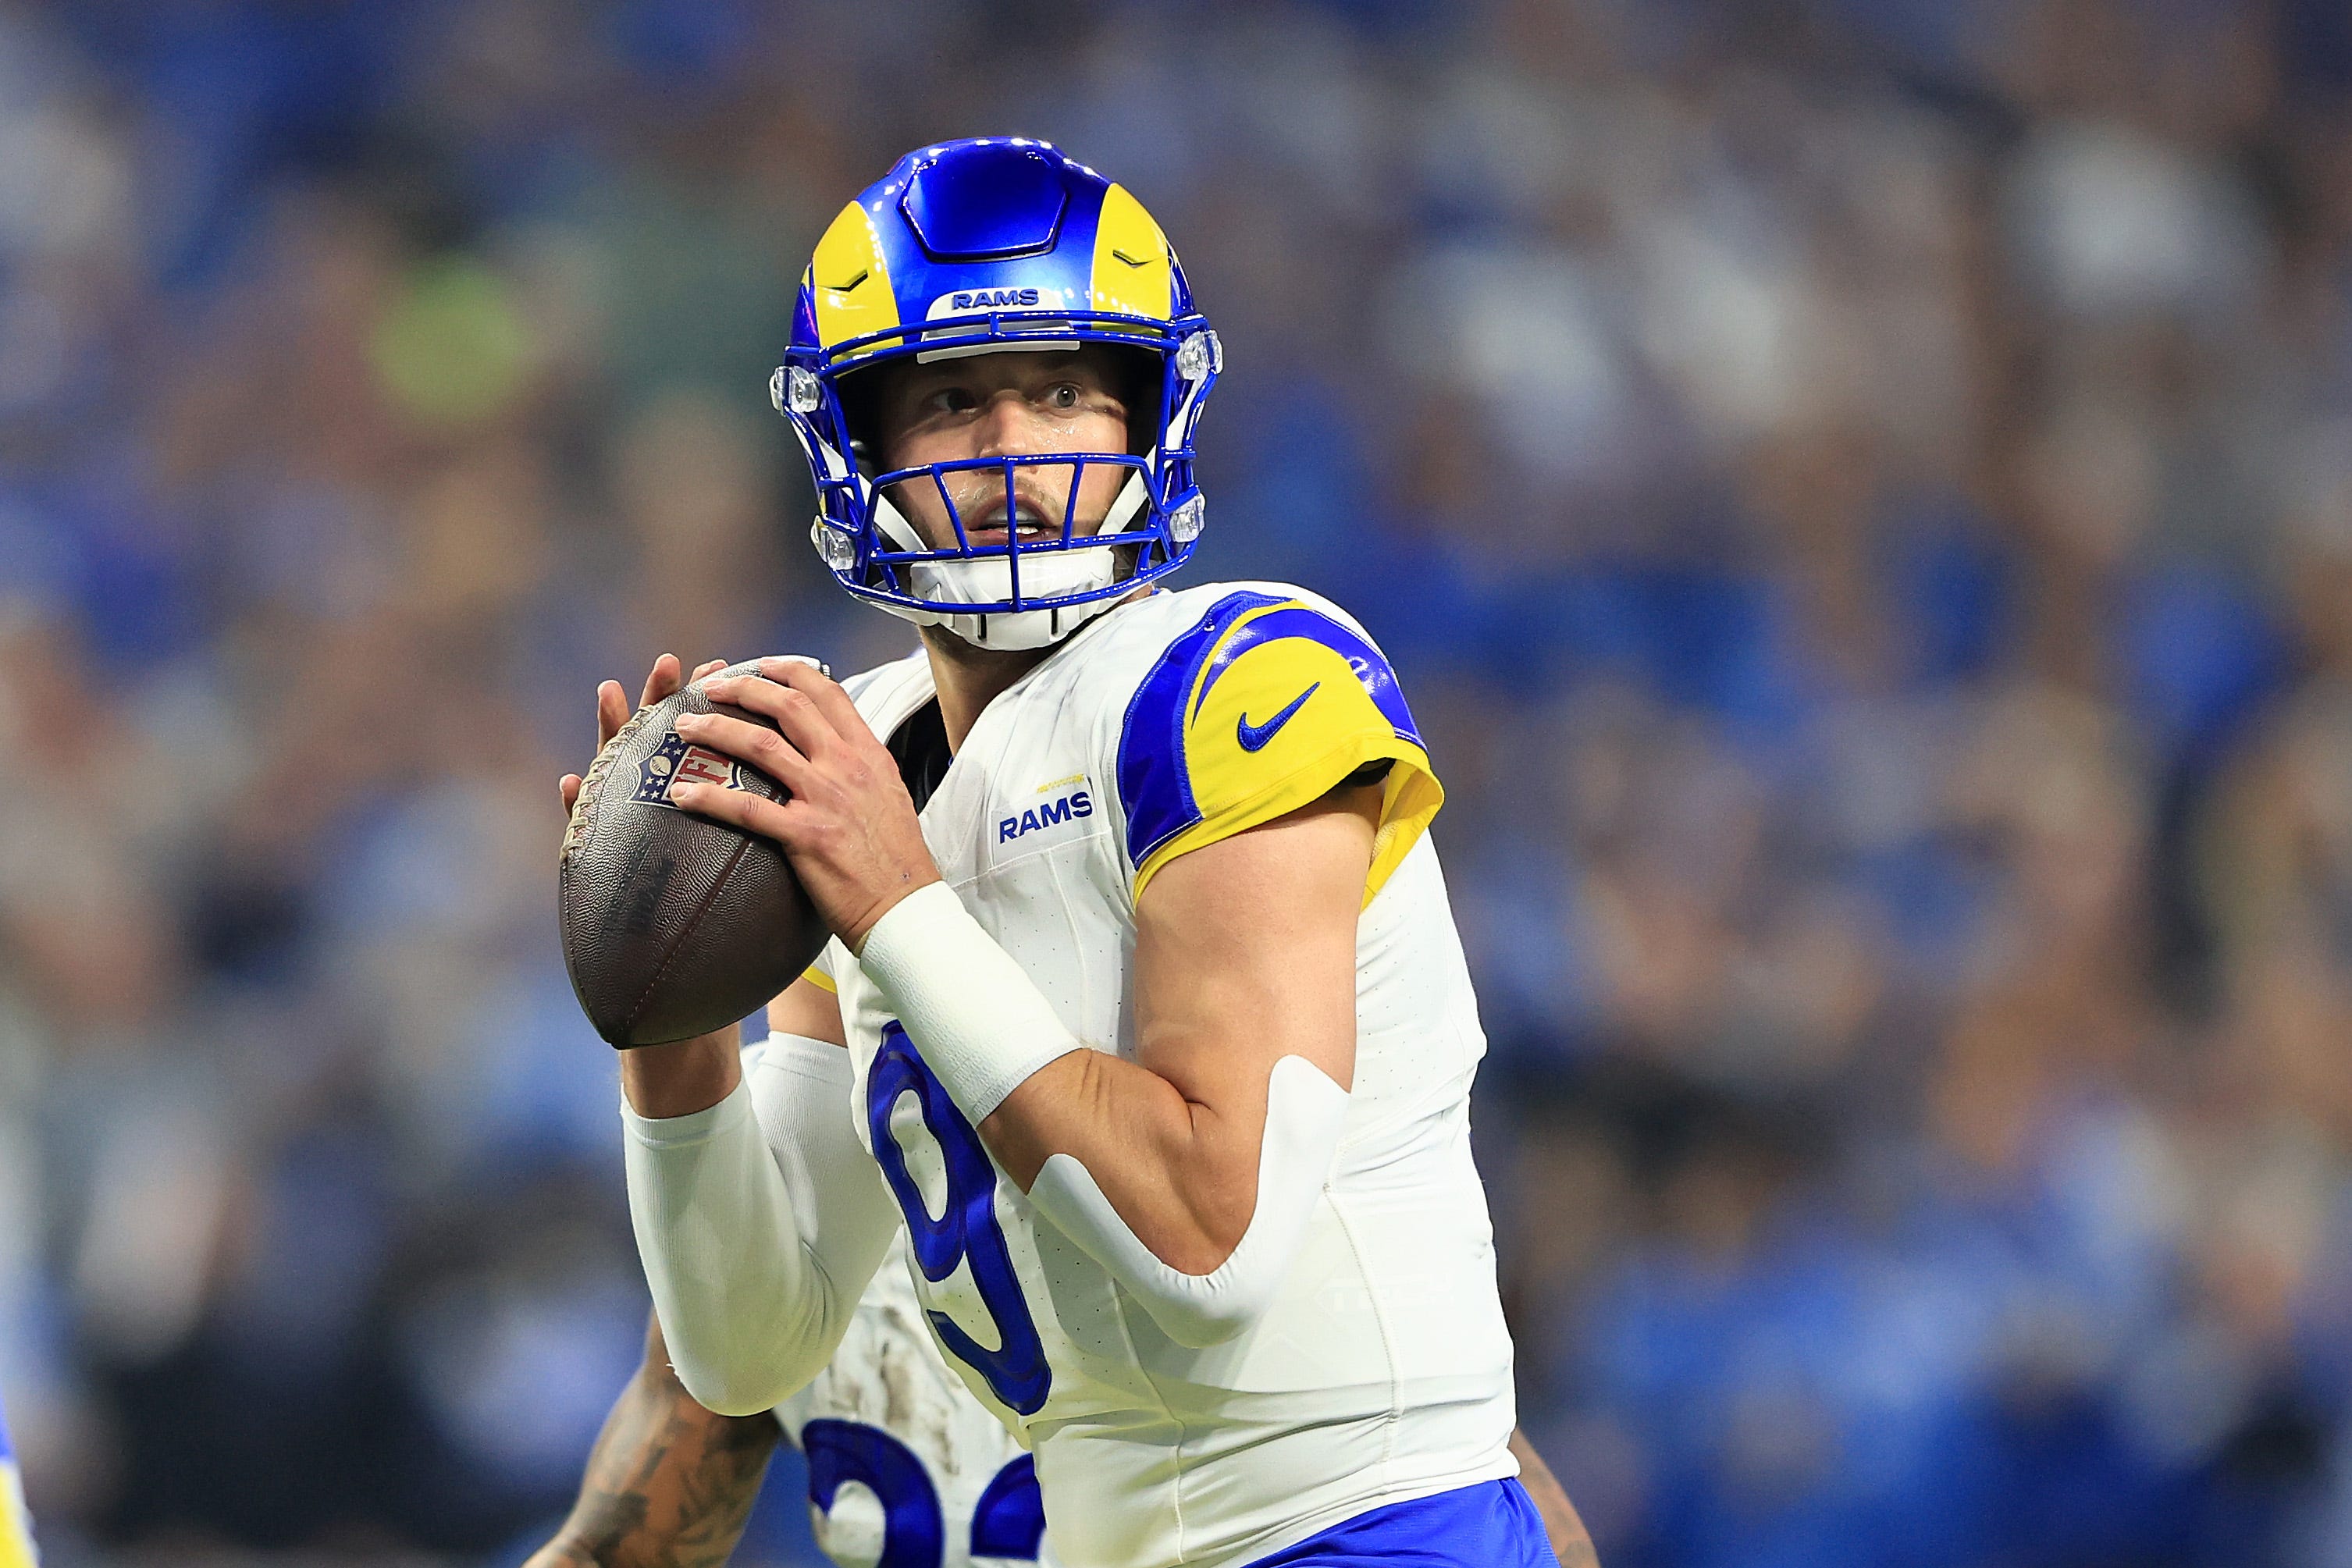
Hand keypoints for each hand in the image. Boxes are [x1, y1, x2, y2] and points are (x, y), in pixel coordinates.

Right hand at [561, 653, 742, 1119]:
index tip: (729, 666)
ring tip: (611, 692)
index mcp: (709, 801)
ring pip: (619, 772)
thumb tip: (814, 791)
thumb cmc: (728, 919)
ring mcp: (633, 831)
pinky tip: (570, 782)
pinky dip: (577, 805)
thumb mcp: (760, 862)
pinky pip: (587, 831)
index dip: (721, 702)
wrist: (697, 987)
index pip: (715, 741)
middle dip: (666, 697)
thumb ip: (771, 824)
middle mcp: (664, 808)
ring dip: (615, 730)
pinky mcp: (606, 862)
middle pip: (663, 740)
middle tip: (671, 663)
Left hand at [663, 657, 939, 950]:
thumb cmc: (897, 860)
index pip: (828, 693)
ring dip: (716, 729)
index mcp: (868, 754)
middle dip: (742, 688)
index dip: (790, 671)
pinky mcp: (805, 835)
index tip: (762, 665)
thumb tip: (836, 754)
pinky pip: (746, 808)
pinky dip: (709, 798)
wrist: (906, 906)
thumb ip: (861, 769)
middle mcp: (847, 767)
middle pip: (788, 707)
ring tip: (685, 727)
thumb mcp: (890, 796)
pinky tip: (681, 795)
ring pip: (761, 746)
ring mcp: (825, 798)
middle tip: (710, 686)